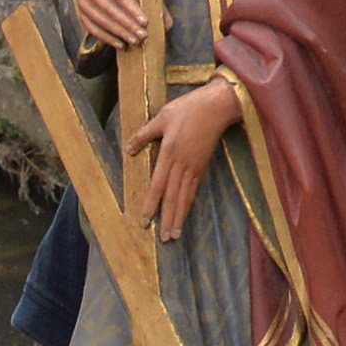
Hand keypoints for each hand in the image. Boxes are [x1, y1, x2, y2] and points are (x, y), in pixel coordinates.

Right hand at [65, 0, 149, 52]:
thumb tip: (167, 22)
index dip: (132, 8)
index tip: (145, 22)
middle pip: (109, 9)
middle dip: (127, 25)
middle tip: (143, 35)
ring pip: (100, 20)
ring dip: (118, 33)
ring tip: (134, 41)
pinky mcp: (80, 9)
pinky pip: (91, 27)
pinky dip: (106, 37)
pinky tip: (119, 44)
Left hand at [139, 67, 241, 240]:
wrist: (217, 106)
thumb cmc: (188, 108)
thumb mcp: (162, 117)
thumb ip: (144, 134)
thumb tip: (128, 149)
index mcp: (169, 154)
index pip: (158, 185)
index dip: (151, 205)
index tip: (145, 220)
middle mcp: (182, 165)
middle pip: (172, 197)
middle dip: (167, 219)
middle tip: (163, 239)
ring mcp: (194, 167)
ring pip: (184, 197)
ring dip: (179, 217)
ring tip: (174, 235)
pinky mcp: (202, 166)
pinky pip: (194, 190)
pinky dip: (188, 204)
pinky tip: (184, 214)